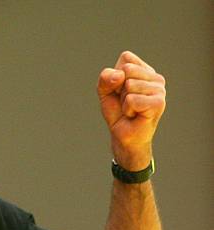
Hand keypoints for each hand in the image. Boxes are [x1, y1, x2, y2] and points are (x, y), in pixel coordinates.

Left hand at [97, 51, 165, 169]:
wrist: (123, 135)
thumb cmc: (117, 112)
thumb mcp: (105, 91)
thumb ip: (106, 78)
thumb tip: (120, 75)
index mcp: (145, 70)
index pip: (126, 58)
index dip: (116, 76)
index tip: (119, 91)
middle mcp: (156, 77)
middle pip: (127, 70)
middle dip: (119, 89)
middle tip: (126, 102)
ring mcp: (160, 90)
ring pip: (129, 84)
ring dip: (124, 101)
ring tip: (131, 109)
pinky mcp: (159, 103)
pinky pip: (132, 99)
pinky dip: (128, 109)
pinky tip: (135, 115)